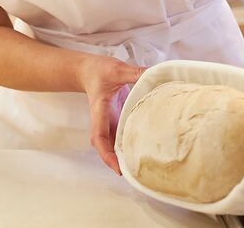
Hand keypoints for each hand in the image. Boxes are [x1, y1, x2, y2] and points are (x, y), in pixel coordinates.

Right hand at [78, 56, 145, 174]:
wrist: (87, 71)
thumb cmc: (98, 71)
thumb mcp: (117, 69)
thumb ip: (135, 73)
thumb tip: (156, 75)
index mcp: (100, 110)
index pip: (99, 136)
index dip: (106, 153)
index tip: (116, 166)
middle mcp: (103, 120)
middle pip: (105, 147)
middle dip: (115, 162)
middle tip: (132, 174)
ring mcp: (109, 122)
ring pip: (112, 144)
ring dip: (122, 156)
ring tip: (139, 169)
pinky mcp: (115, 120)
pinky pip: (120, 137)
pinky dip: (128, 146)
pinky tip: (142, 152)